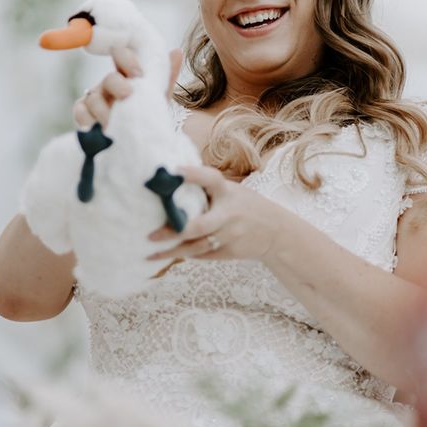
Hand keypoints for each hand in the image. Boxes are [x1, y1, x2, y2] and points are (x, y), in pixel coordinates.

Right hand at [73, 47, 182, 128]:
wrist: (140, 144)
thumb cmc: (148, 116)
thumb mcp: (159, 98)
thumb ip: (166, 77)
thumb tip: (177, 51)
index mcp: (126, 75)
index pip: (122, 57)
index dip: (128, 61)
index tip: (139, 74)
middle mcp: (109, 85)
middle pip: (109, 78)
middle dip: (117, 84)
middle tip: (128, 94)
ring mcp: (95, 100)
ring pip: (93, 97)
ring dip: (103, 109)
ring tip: (113, 122)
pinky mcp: (84, 116)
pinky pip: (80, 112)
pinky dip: (86, 118)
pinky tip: (96, 127)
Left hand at [147, 165, 289, 261]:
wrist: (276, 232)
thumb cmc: (244, 206)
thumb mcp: (231, 191)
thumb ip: (207, 189)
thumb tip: (171, 180)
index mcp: (227, 192)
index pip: (210, 179)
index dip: (192, 174)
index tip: (172, 172)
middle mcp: (229, 214)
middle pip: (201, 226)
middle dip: (175, 231)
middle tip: (150, 235)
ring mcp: (231, 235)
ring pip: (198, 247)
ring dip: (173, 251)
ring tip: (151, 253)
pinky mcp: (230, 252)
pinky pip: (204, 255)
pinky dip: (186, 255)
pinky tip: (167, 255)